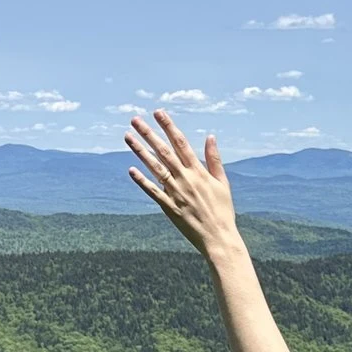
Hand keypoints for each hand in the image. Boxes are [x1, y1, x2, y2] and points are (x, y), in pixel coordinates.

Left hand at [126, 110, 241, 256]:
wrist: (218, 238)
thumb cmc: (223, 211)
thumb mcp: (223, 182)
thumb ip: (215, 159)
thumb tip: (210, 136)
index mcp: (199, 172)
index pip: (181, 143)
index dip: (169, 126)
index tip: (158, 113)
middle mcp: (185, 179)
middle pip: (164, 151)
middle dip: (149, 133)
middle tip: (135, 119)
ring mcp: (175, 193)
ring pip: (155, 168)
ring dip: (140, 151)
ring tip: (127, 137)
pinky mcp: (169, 208)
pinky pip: (153, 192)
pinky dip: (142, 181)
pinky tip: (131, 170)